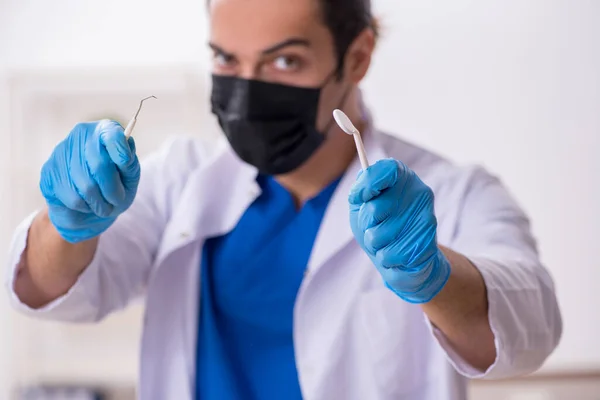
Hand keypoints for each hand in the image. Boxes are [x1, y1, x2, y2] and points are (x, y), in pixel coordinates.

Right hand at [40, 120, 140, 242]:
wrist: (91, 209)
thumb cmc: (116, 186)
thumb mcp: (130, 176)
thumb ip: (129, 165)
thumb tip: (124, 155)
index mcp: (104, 130)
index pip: (112, 134)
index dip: (120, 150)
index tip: (125, 163)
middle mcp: (81, 136)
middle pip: (100, 165)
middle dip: (113, 190)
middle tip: (118, 200)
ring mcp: (60, 152)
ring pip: (86, 186)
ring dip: (100, 203)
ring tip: (104, 206)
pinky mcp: (48, 172)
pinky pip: (73, 198)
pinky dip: (85, 207)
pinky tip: (87, 204)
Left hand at [349, 159, 450, 303]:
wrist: (407, 260)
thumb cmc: (381, 228)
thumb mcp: (364, 207)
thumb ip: (360, 193)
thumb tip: (357, 191)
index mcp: (403, 178)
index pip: (388, 169)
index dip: (369, 182)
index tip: (357, 198)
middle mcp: (419, 193)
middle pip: (374, 208)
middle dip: (366, 224)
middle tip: (376, 226)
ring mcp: (425, 218)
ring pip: (377, 235)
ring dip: (374, 244)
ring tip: (387, 241)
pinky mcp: (426, 244)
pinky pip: (388, 254)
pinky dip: (384, 258)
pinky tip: (397, 254)